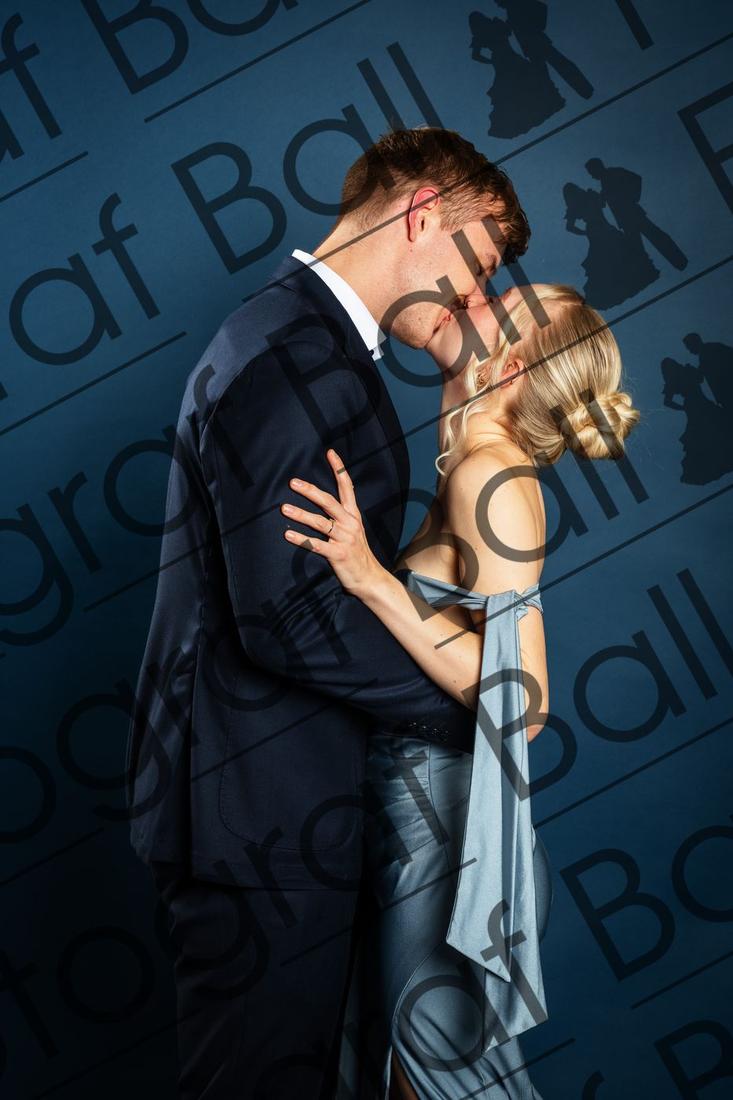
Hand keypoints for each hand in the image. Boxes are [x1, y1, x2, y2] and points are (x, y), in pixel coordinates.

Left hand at [281, 449, 383, 597]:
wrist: (370, 578)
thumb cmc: (356, 553)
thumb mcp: (352, 530)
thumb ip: (340, 516)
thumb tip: (321, 502)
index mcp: (353, 515)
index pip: (347, 487)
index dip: (339, 470)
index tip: (330, 453)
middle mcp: (349, 524)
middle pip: (329, 502)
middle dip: (310, 491)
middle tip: (293, 482)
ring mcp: (344, 539)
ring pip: (320, 523)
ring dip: (301, 514)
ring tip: (284, 508)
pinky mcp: (338, 555)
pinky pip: (316, 545)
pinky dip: (301, 539)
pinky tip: (288, 534)